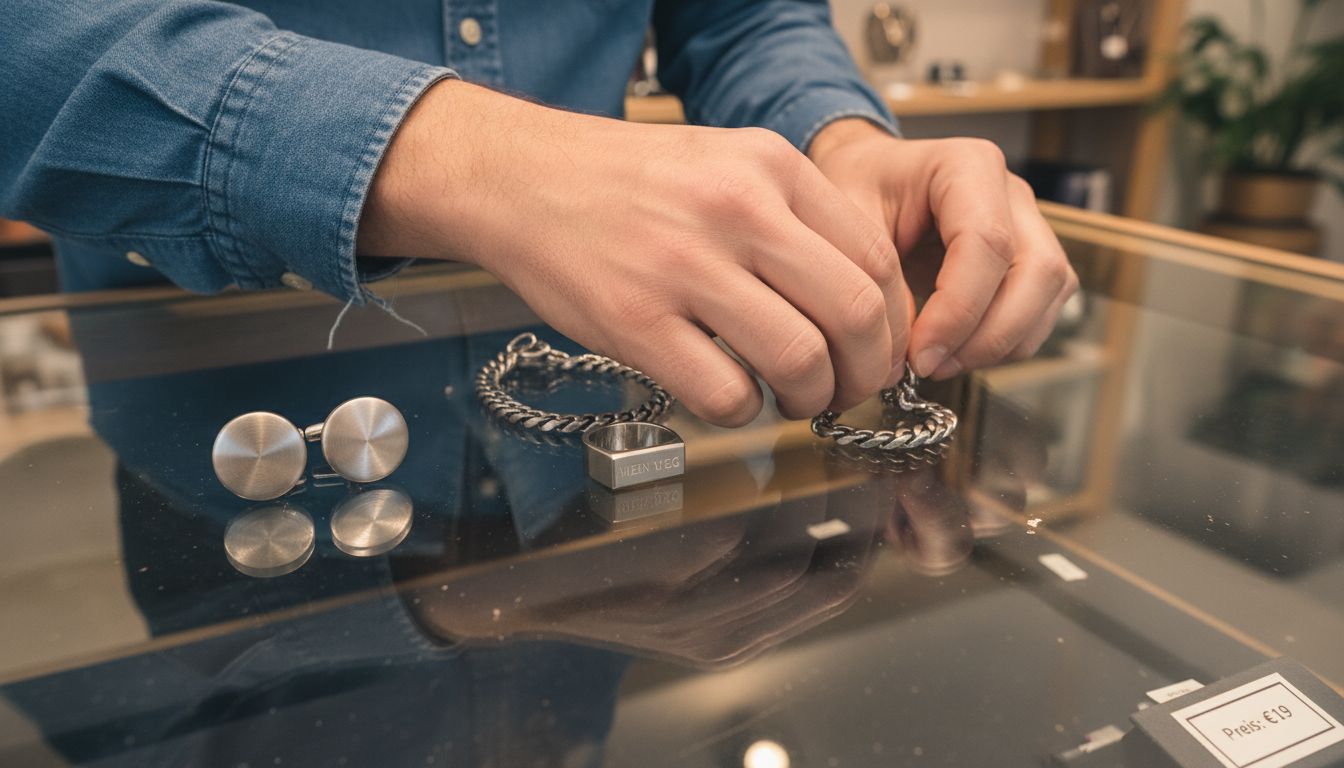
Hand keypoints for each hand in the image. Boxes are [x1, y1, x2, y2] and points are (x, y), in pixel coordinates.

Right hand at [358, 81, 908, 425]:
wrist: (521, 178)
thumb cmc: (626, 181)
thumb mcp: (725, 162)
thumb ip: (793, 215)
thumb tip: (859, 301)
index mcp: (769, 167)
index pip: (876, 259)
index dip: (891, 323)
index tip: (877, 351)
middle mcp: (737, 209)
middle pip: (856, 313)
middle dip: (866, 373)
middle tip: (849, 390)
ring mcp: (684, 266)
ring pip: (800, 360)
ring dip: (810, 399)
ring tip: (791, 400)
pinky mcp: (635, 321)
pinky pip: (725, 394)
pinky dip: (741, 411)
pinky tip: (728, 395)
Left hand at [809, 120, 1078, 379]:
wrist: (868, 183)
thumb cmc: (856, 193)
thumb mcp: (845, 227)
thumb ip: (876, 282)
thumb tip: (907, 350)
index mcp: (968, 166)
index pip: (987, 243)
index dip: (958, 310)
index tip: (919, 354)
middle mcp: (1011, 193)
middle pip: (1038, 271)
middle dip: (989, 335)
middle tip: (930, 365)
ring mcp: (1029, 226)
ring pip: (1049, 295)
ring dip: (999, 344)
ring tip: (936, 363)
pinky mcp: (1030, 262)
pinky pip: (1040, 311)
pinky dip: (1004, 345)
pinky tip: (953, 354)